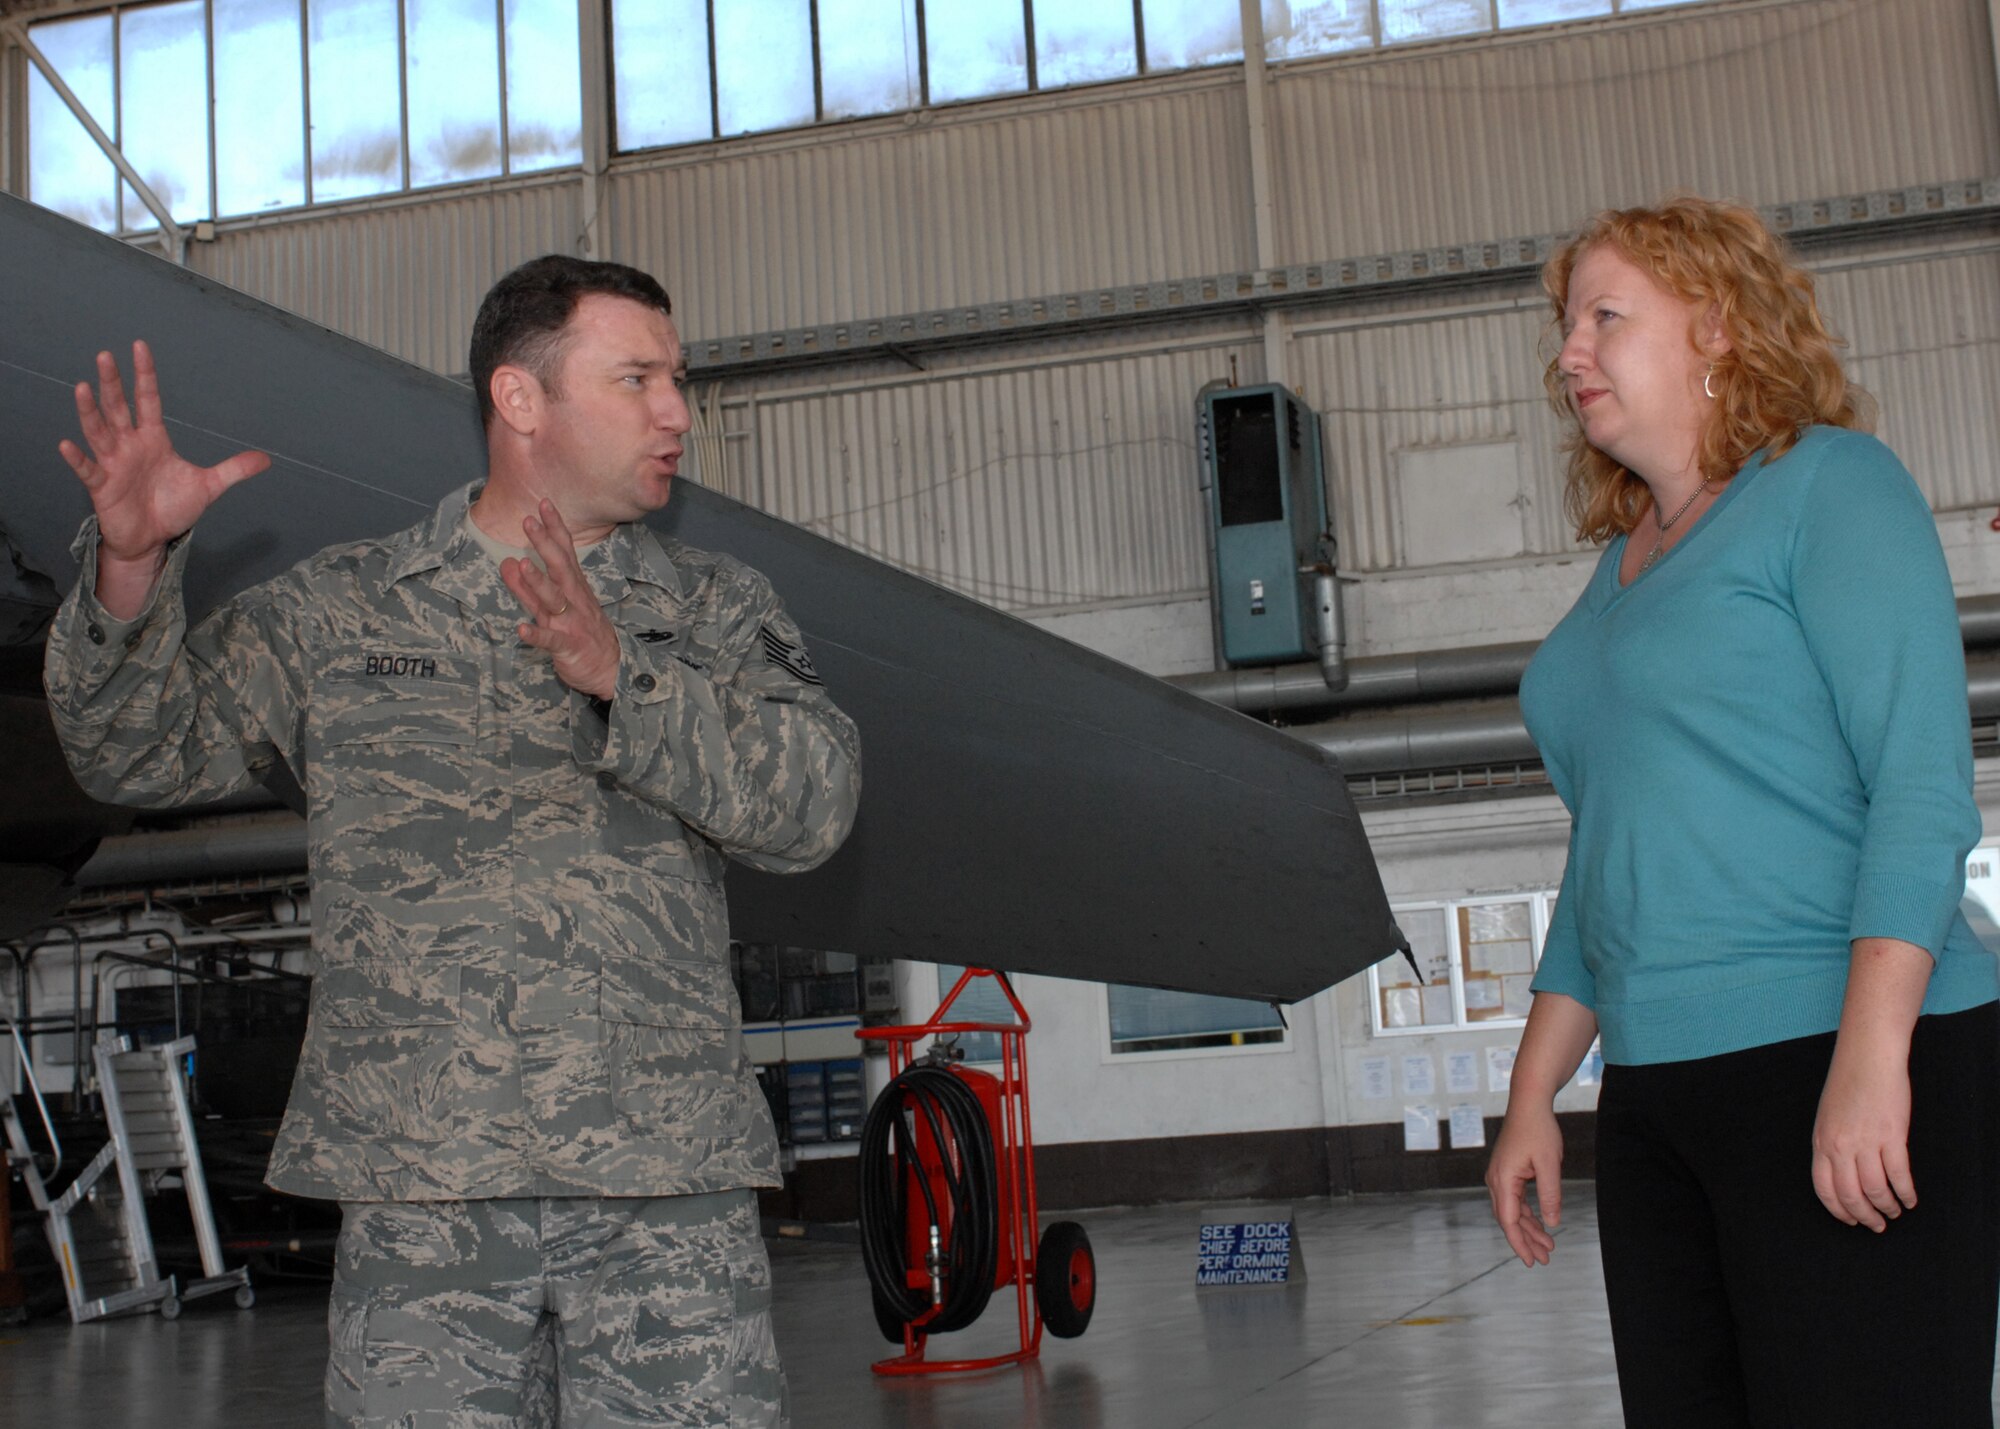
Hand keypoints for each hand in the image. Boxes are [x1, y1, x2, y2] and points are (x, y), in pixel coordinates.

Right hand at [60, 341, 268, 565]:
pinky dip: (77, 458)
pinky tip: (66, 444)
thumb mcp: (209, 486)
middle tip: (105, 355)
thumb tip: (266, 459)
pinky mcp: (102, 487)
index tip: (140, 346)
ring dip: (89, 411)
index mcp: (153, 439)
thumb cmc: (172, 508)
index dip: (145, 374)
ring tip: (82, 387)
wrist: (152, 539)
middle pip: (118, 408)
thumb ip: (234, 469)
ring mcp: (113, 464)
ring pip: (98, 432)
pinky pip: (87, 470)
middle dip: (112, 383)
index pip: (148, 400)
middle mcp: (129, 446)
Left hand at [501, 499, 620, 699]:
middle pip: (559, 568)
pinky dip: (536, 635)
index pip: (564, 552)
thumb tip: (509, 561)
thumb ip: (529, 587)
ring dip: (538, 582)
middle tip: (529, 522)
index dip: (554, 528)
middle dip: (544, 545)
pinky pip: (551, 640)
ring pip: (554, 599)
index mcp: (574, 588)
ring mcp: (572, 622)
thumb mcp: (555, 607)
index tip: (543, 504)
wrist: (611, 670)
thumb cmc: (583, 634)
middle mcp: (574, 600)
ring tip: (522, 565)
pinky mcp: (568, 647)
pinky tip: (521, 630)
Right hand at [1486, 1103, 1563, 1266]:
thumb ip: (1550, 1195)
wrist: (1528, 1103)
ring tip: (1548, 1246)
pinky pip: (1515, 1200)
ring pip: (1512, 1211)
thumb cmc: (1539, 1130)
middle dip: (1526, 1241)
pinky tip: (1541, 1223)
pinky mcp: (1507, 1171)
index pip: (1508, 1220)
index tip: (1531, 1261)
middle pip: (1509, 1219)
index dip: (1520, 1243)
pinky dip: (1528, 1214)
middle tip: (1545, 1259)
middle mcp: (1496, 1179)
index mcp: (1503, 1179)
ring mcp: (1500, 1175)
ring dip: (1529, 1229)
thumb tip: (1551, 1223)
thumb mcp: (1549, 1164)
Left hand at [1811, 1046, 1914, 1231]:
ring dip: (1888, 1207)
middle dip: (1865, 1217)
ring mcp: (1866, 1142)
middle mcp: (1840, 1146)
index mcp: (1821, 1142)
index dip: (1839, 1211)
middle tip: (1877, 1225)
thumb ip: (1831, 1146)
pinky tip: (1911, 1199)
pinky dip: (1906, 1193)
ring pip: (1876, 1190)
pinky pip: (1899, 1175)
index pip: (1824, 1189)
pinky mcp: (1892, 1136)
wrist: (1868, 1057)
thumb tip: (1841, 1175)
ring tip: (1896, 1211)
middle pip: (1851, 1196)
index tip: (1851, 1221)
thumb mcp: (1827, 1117)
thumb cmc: (1847, 1083)